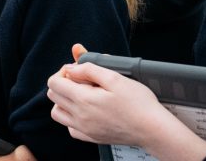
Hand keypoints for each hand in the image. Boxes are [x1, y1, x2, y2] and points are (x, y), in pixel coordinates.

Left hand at [47, 44, 201, 155]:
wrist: (152, 128)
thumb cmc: (138, 103)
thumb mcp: (115, 77)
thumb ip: (89, 69)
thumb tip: (71, 68)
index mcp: (83, 100)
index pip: (54, 82)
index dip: (64, 71)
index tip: (78, 70)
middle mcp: (79, 116)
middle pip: (53, 96)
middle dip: (63, 83)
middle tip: (82, 80)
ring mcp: (84, 129)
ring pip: (57, 113)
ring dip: (64, 101)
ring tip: (81, 94)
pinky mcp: (90, 137)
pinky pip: (70, 128)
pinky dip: (72, 118)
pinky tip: (86, 111)